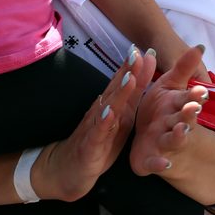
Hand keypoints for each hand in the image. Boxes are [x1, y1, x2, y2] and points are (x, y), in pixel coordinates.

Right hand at [34, 45, 153, 201]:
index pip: (122, 82)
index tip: (144, 47)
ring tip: (130, 78)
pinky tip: (110, 113)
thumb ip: (131, 96)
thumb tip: (142, 74)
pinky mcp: (91, 144)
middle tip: (137, 54)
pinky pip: (98, 132)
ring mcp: (95, 126)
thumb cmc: (99, 140)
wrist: (71, 168)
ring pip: (108, 107)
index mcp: (112, 105)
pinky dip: (104, 123)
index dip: (132, 65)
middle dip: (127, 71)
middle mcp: (102, 111)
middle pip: (115, 89)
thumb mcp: (121, 118)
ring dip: (118, 92)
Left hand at [129, 45, 207, 176]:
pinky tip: (163, 164)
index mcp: (178, 107)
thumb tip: (200, 46)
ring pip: (173, 140)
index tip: (200, 91)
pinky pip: (155, 164)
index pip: (189, 99)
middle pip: (184, 119)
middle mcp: (174, 125)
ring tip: (180, 130)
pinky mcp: (151, 160)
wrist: (151, 140)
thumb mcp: (170, 86)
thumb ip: (183, 67)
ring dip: (178, 136)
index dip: (194, 96)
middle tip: (193, 108)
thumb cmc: (162, 109)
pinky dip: (159, 165)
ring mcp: (164, 144)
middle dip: (189, 114)